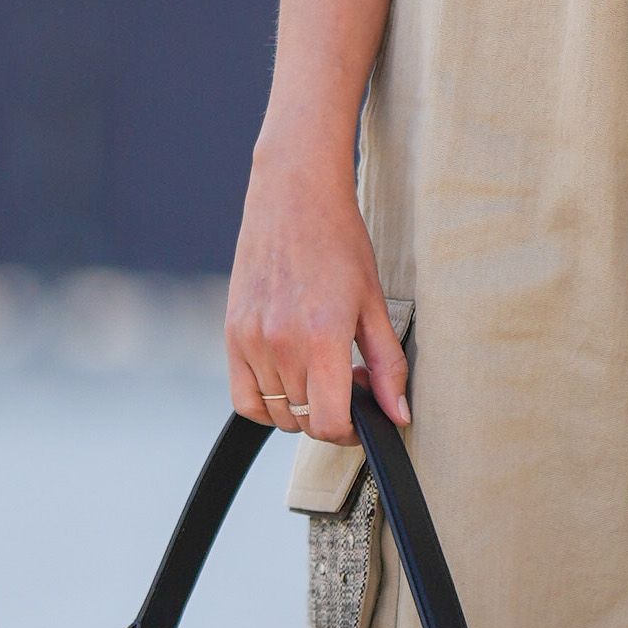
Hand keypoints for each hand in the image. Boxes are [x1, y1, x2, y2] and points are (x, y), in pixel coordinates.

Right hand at [226, 138, 407, 443]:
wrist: (294, 196)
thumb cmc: (340, 243)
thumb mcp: (375, 303)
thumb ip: (387, 366)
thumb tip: (397, 416)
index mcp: (322, 337)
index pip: (327, 424)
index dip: (350, 430)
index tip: (361, 413)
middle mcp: (281, 344)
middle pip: (304, 421)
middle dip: (332, 412)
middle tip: (348, 376)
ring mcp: (250, 340)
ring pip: (276, 413)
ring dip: (302, 407)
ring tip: (321, 370)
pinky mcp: (231, 334)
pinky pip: (244, 399)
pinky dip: (267, 403)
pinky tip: (290, 377)